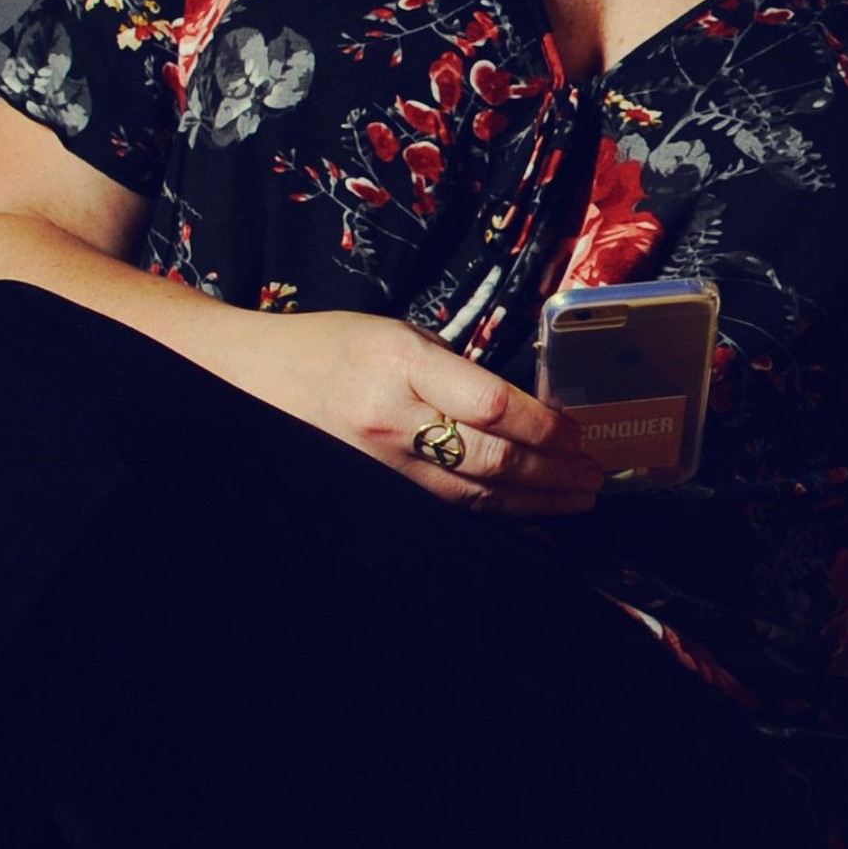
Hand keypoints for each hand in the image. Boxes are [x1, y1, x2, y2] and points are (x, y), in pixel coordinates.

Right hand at [262, 312, 604, 515]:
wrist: (254, 379)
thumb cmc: (332, 347)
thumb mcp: (399, 335)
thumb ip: (457, 370)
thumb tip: (525, 407)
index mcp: (400, 363)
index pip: (491, 405)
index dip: (544, 425)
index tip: (578, 432)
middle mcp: (390, 416)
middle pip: (490, 457)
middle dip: (552, 471)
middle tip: (593, 474)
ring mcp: (379, 460)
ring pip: (473, 494)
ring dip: (535, 499)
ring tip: (577, 497)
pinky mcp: (376, 487)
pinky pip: (447, 506)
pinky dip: (495, 512)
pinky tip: (530, 513)